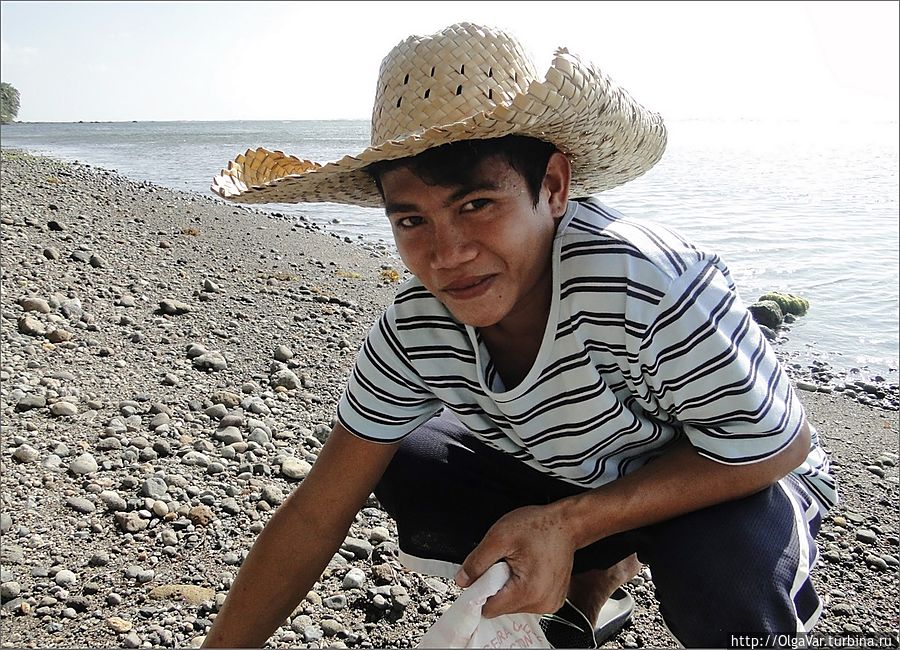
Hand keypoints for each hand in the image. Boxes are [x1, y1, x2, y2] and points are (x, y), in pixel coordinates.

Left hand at [455, 503, 575, 617]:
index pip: (489, 609)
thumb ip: (477, 561)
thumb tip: (462, 580)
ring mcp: (549, 604)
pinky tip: (527, 569)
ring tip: (518, 564)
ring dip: (509, 587)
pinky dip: (521, 587)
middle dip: (496, 586)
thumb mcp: (499, 537)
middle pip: (501, 608)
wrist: (566, 523)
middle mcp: (542, 603)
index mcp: (529, 591)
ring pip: (512, 605)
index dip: (479, 591)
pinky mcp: (552, 601)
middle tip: (504, 563)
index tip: (481, 575)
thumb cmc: (539, 526)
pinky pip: (525, 601)